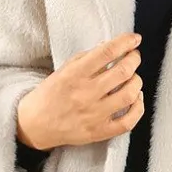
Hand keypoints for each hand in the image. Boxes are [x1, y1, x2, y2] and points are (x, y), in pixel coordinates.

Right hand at [16, 32, 144, 149]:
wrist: (34, 125)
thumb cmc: (49, 95)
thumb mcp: (63, 70)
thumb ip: (86, 57)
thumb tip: (110, 46)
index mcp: (74, 75)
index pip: (107, 52)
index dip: (126, 42)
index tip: (134, 39)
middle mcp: (85, 94)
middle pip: (123, 71)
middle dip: (134, 59)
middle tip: (134, 56)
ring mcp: (94, 115)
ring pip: (129, 94)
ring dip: (137, 81)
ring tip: (133, 77)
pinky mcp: (99, 132)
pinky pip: (128, 122)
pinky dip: (138, 107)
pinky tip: (136, 98)